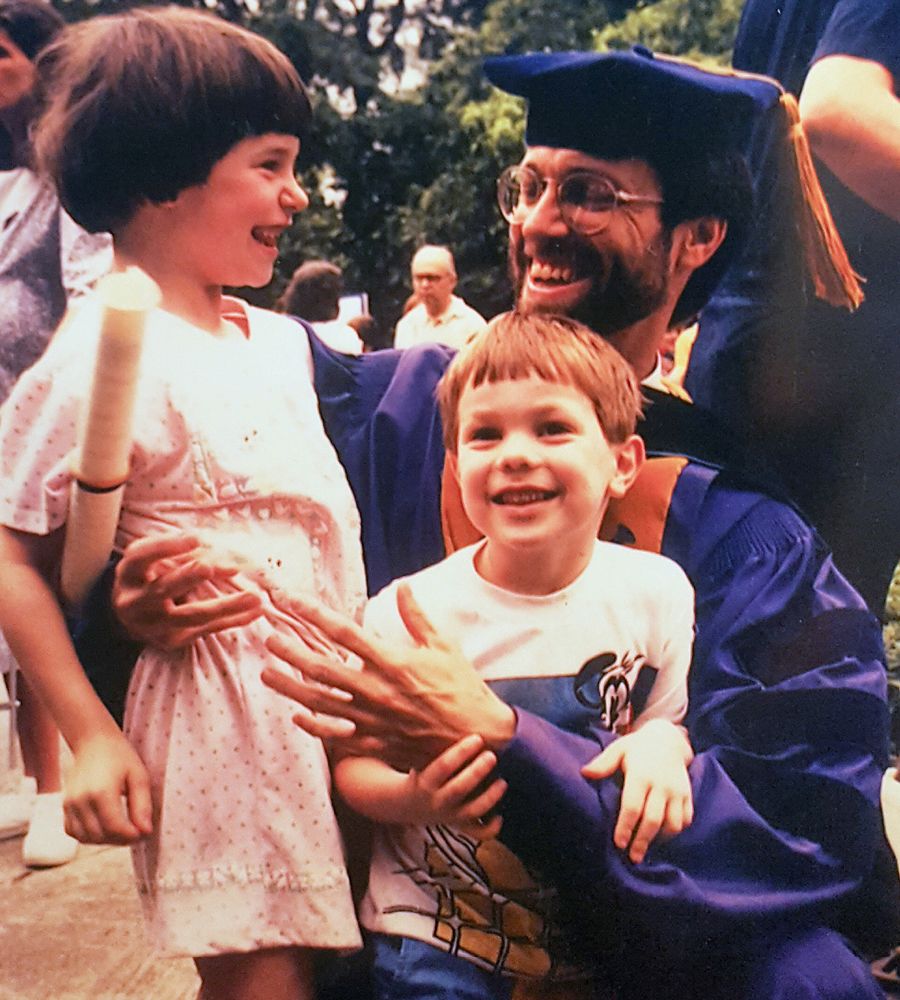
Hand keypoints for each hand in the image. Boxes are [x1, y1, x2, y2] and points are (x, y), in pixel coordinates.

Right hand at [64, 730, 153, 844]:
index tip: (144, 833)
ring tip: (123, 830)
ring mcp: (69, 804)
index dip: (131, 836)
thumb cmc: (119, 756)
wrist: (94, 742)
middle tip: (137, 832)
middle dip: (121, 840)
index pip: (114, 827)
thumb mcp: (139, 775)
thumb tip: (146, 831)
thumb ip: (142, 805)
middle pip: (100, 835)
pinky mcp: (64, 807)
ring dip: (106, 840)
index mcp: (100, 791)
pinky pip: (74, 832)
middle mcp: (80, 800)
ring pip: (86, 838)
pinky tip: (105, 827)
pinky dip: (89, 836)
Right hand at [114, 533, 261, 650]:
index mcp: (129, 573)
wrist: (129, 616)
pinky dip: (233, 620)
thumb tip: (232, 565)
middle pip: (162, 590)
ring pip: (192, 615)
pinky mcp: (171, 640)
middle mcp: (136, 602)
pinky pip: (207, 629)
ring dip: (226, 606)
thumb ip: (189, 555)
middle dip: (186, 578)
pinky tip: (255, 612)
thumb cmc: (148, 576)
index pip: (142, 557)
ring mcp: (153, 625)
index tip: (194, 538)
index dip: (166, 547)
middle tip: (207, 567)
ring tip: (255, 597)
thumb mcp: (159, 558)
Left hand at [261, 584, 515, 770]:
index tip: (290, 601)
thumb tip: (404, 586)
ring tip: (267, 673)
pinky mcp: (375, 741)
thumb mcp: (444, 646)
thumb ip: (417, 617)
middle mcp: (377, 690)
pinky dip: (314, 725)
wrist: (479, 738)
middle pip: (322, 668)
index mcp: (393, 662)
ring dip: (290, 687)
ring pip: (321, 703)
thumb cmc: (463, 689)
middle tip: (267, 637)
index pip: (344, 633)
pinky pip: (336, 735)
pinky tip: (296, 714)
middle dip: (290, 651)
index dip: (314, 614)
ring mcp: (373, 719)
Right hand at [400, 735, 505, 837]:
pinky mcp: (458, 824)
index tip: (477, 738)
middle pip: (459, 789)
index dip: (461, 753)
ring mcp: (449, 815)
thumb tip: (428, 705)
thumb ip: (423, 738)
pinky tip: (501, 816)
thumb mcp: (413, 755)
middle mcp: (437, 801)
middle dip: (477, 772)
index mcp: (425, 782)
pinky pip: (476, 832)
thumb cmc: (416, 769)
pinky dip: (490, 828)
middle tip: (492, 755)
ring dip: (489, 798)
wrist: (404, 804)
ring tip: (503, 782)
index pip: (443, 767)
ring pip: (471, 811)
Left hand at [581, 719, 693, 862]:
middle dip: (642, 841)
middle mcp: (661, 784)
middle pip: (653, 820)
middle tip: (632, 857)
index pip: (633, 806)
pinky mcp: (688, 795)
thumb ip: (603, 763)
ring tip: (646, 849)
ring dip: (660, 839)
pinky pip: (685, 819)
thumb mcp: (618, 749)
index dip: (625, 827)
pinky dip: (675, 831)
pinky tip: (662, 837)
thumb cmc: (637, 747)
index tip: (619, 843)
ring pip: (672, 823)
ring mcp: (677, 791)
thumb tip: (584, 773)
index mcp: (641, 774)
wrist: (668, 739)